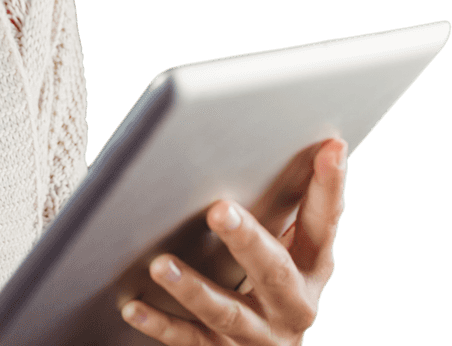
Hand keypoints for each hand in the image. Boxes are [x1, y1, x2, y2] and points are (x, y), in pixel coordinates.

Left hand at [120, 137, 346, 344]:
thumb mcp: (288, 246)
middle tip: (218, 210)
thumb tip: (274, 136)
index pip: (323, 223)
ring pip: (225, 311)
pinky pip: (189, 339)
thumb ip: (281, 204)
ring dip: (193, 287)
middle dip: (247, 240)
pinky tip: (132, 306)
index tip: (330, 147)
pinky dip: (159, 323)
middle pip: (272, 271)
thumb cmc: (269, 277)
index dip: (329, 187)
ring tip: (160, 264)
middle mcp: (293, 304)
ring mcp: (259, 334)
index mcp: (312, 267)